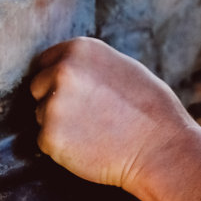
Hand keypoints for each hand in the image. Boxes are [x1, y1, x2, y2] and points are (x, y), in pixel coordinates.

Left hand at [30, 38, 198, 193]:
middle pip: (37, 87)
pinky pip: (45, 141)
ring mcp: (53, 104)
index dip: (55, 79)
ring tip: (94, 132)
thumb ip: (87, 65)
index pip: (45, 61)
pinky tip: (89, 147)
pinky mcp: (50, 136)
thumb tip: (62, 67)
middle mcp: (61, 71)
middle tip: (87, 117)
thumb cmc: (150, 111)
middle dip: (54, 100)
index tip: (69, 94)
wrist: (163, 150)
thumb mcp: (121, 68)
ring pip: (41, 115)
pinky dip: (61, 148)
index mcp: (79, 49)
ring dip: (58, 125)